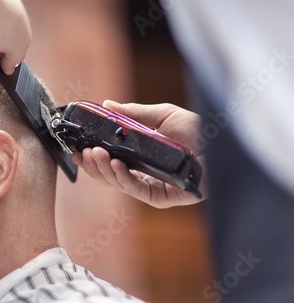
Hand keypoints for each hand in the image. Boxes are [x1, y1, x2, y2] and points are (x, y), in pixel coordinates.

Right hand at [71, 100, 206, 207]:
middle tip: (83, 152)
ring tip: (94, 154)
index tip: (78, 149)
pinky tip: (114, 164)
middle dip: (93, 165)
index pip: (111, 161)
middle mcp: (145, 174)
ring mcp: (153, 187)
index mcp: (142, 157)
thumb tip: (107, 105)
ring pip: (119, 184)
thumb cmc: (198, 130)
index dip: (93, 157)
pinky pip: (137, 190)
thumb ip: (133, 113)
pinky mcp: (163, 197)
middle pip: (111, 175)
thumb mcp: (162, 115)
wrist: (224, 143)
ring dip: (103, 170)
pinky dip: (122, 178)